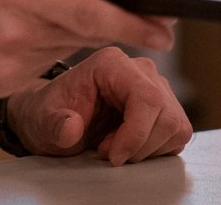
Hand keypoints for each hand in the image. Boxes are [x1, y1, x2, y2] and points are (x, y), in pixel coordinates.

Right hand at [0, 0, 174, 97]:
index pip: (91, 12)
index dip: (134, 23)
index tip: (167, 28)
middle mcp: (16, 31)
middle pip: (85, 32)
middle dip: (114, 25)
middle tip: (146, 20)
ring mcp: (8, 64)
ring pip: (63, 48)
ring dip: (67, 32)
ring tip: (33, 12)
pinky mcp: (1, 86)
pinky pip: (39, 65)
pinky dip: (40, 49)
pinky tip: (9, 34)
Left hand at [5, 46, 192, 166]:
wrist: (55, 119)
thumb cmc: (52, 114)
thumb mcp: (43, 122)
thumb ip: (55, 125)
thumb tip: (71, 127)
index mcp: (112, 64)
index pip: (147, 98)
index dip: (136, 134)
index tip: (114, 156)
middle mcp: (139, 70)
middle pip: (166, 116)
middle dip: (139, 146)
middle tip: (107, 151)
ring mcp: (156, 87)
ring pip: (175, 127)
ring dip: (146, 149)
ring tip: (115, 146)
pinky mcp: (165, 108)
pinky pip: (177, 135)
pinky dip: (155, 150)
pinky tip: (129, 146)